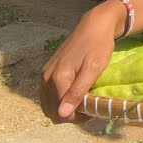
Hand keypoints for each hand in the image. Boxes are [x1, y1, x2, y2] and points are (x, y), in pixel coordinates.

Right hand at [39, 2, 120, 122]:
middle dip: (69, 114)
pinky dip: (58, 100)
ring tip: (82, 101)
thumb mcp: (93, 69)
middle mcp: (46, 78)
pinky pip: (47, 95)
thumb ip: (77, 92)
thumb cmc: (97, 46)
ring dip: (63, 108)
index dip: (78, 117)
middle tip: (87, 106)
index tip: (92, 109)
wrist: (93, 25)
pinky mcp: (47, 71)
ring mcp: (44, 74)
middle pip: (52, 111)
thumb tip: (62, 114)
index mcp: (58, 79)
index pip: (62, 112)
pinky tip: (73, 94)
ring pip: (48, 104)